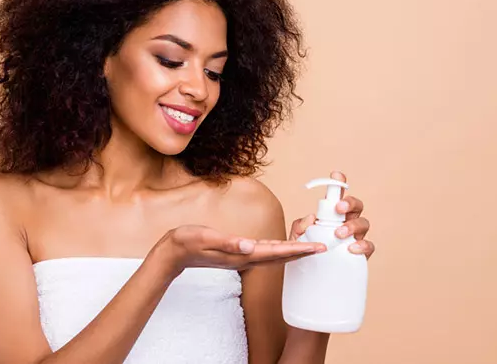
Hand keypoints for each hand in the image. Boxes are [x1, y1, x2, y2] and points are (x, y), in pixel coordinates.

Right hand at [154, 225, 325, 275]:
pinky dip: (279, 248)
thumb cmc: (187, 242)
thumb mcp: (205, 238)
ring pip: (274, 255)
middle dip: (303, 251)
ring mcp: (242, 257)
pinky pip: (265, 252)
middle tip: (325, 246)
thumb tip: (250, 246)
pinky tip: (285, 245)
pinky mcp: (238, 253)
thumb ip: (227, 242)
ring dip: (293, 250)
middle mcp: (245, 258)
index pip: (276, 253)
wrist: (172, 253)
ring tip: (311, 244)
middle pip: (280, 256)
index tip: (317, 248)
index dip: (298, 250)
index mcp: (241, 254)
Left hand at [288, 171, 374, 258]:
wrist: (312, 278)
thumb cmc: (308, 254)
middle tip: (338, 209)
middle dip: (350, 203)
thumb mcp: (297, 240)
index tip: (336, 176)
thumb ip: (299, 227)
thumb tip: (311, 218)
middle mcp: (347, 223)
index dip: (339, 184)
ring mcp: (356, 237)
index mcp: (333, 216)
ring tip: (339, 233)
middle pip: (357, 206)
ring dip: (352, 225)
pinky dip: (362, 245)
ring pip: (364, 223)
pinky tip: (351, 248)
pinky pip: (369, 246)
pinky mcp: (361, 254)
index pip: (338, 197)